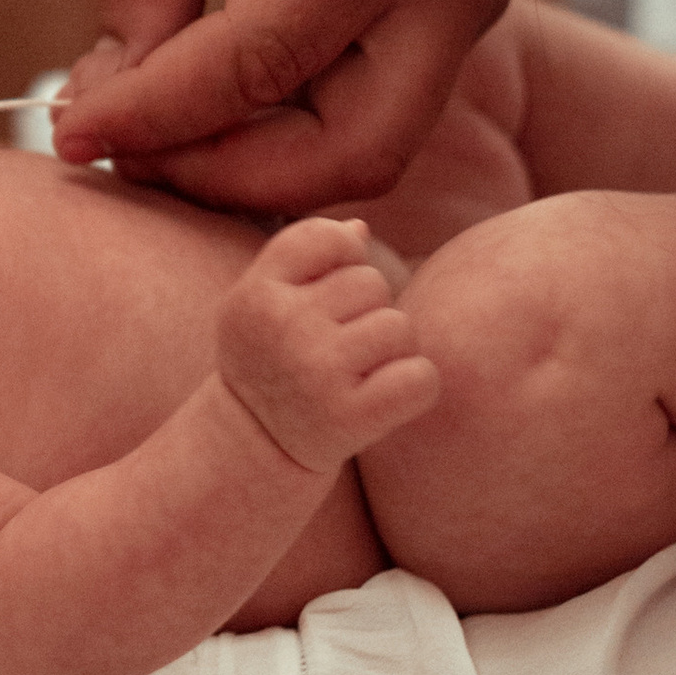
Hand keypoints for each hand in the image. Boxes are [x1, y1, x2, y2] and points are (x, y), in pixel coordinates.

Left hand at [51, 0, 511, 209]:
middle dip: (226, 176)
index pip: (261, 61)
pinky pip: (378, 103)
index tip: (69, 133)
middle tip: (119, 154)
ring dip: (259, 163)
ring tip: (150, 131)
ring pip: (372, 145)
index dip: (157, 115)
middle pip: (353, 151)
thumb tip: (109, 93)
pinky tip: (206, 102)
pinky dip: (292, 125)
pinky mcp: (459, 7)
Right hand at [216, 219, 440, 470]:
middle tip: (336, 347)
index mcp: (256, 294)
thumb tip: (359, 230)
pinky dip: (415, 386)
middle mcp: (283, 328)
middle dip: (367, 311)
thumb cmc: (269, 359)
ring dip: (391, 350)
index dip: (342, 261)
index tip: (322, 296)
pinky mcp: (351, 418)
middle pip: (371, 282)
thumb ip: (302, 256)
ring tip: (357, 373)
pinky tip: (382, 398)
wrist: (254, 444)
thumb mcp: (261, 301)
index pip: (329, 238)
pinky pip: (421, 376)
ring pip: (400, 327)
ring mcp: (317, 373)